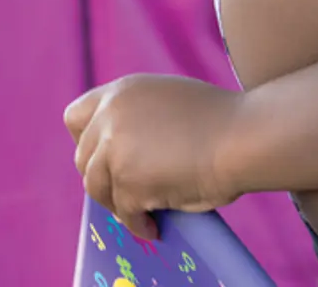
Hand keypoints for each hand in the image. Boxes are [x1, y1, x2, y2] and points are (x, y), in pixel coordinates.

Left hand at [65, 75, 241, 237]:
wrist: (242, 137)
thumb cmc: (221, 122)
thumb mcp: (167, 101)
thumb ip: (138, 117)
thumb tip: (118, 155)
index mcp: (121, 91)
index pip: (75, 117)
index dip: (87, 141)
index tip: (104, 158)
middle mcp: (111, 115)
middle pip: (82, 158)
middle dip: (103, 177)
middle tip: (127, 192)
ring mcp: (116, 149)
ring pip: (96, 188)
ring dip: (117, 203)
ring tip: (143, 211)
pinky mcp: (127, 181)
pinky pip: (124, 213)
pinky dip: (138, 224)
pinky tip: (155, 226)